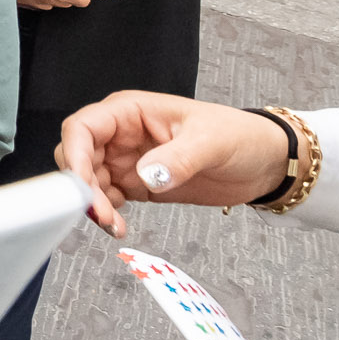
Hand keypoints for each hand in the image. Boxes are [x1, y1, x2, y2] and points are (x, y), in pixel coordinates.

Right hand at [56, 91, 289, 233]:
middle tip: (101, 213)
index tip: (81, 185)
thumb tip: (146, 176)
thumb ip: (178, 158)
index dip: (74, 154)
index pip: (84, 127)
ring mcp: (127, 160)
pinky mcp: (137, 185)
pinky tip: (120, 227)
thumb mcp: (211, 141)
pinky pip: (108, 199)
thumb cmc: (240, 137)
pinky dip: (107, 214)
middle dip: (82, 186)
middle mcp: (122, 135)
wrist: (264, 163)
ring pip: (89, 182)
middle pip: (79, 157)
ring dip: (94, 205)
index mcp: (131, 112)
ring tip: (115, 226)